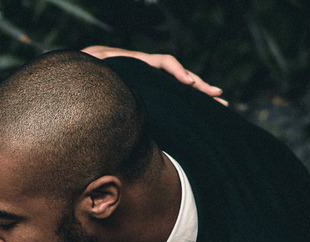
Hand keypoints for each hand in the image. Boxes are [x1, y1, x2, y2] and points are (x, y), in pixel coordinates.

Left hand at [81, 46, 227, 105]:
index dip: (177, 71)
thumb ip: (102, 67)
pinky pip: (172, 96)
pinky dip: (186, 102)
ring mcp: (153, 82)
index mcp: (139, 63)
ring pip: (179, 86)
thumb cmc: (92, 70)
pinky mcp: (151, 93)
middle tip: (217, 95)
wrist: (89, 73)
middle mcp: (151, 71)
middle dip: (199, 85)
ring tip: (220, 102)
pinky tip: (199, 111)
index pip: (164, 62)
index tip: (187, 83)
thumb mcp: (96, 66)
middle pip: (179, 74)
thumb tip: (105, 66)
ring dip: (199, 94)